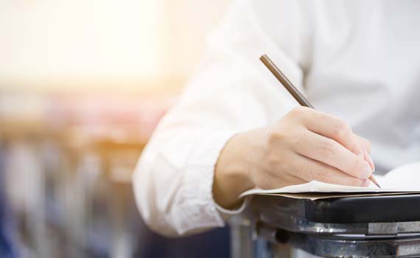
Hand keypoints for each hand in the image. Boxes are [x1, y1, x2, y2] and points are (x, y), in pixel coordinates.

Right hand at [213, 107, 373, 207]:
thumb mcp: (309, 126)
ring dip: (345, 180)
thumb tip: (366, 157)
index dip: (356, 145)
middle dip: (354, 165)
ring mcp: (280, 157)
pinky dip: (329, 188)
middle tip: (365, 173)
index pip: (337, 127)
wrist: (252, 153)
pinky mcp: (278, 178)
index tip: (364, 157)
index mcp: (299, 116)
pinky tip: (336, 186)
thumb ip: (341, 137)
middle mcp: (287, 134)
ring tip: (356, 182)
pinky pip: (310, 185)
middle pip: (330, 150)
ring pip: (321, 172)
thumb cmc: (288, 138)